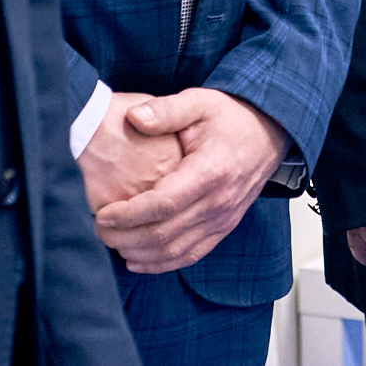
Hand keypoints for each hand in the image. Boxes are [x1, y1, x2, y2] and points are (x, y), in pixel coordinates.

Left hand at [91, 88, 289, 273]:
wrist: (267, 133)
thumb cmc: (230, 117)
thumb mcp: (198, 102)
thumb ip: (165, 110)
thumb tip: (133, 117)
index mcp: (210, 172)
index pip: (163, 204)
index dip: (129, 214)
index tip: (102, 214)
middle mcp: (218, 202)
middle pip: (165, 234)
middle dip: (126, 238)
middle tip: (98, 231)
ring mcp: (222, 219)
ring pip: (175, 252)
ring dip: (140, 254)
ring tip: (112, 244)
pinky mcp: (223, 228)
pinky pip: (190, 255)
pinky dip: (162, 264)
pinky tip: (137, 260)